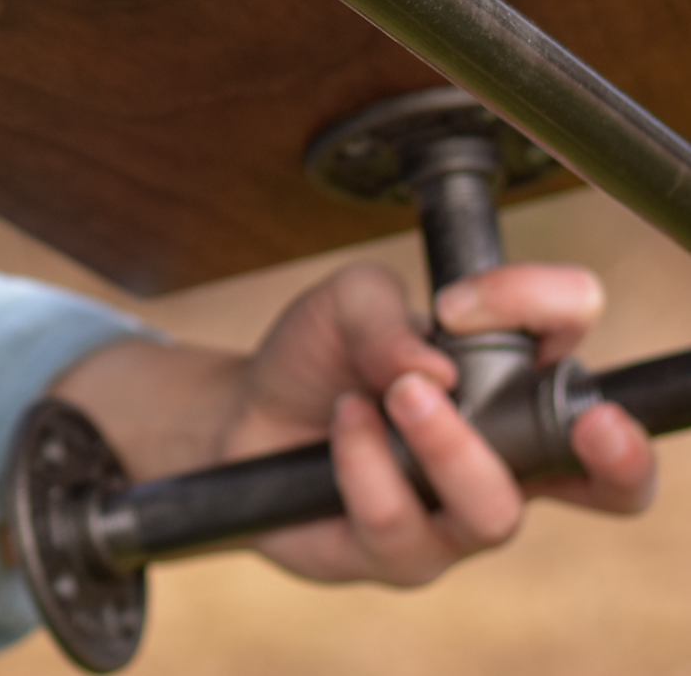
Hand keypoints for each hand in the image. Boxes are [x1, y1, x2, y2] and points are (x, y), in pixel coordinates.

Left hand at [49, 262, 654, 586]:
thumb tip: (435, 369)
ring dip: (447, 444)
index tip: (459, 302)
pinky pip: (399, 525)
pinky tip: (343, 420)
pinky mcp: (403, 556)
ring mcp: (458, 513)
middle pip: (610, 478)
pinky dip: (363, 461)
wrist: (239, 415)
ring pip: (495, 510)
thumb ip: (385, 313)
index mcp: (510, 376)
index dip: (548, 309)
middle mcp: (506, 453)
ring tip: (396, 393)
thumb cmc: (315, 356)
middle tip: (593, 423)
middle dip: (618, 455)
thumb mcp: (342, 302)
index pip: (571, 342)